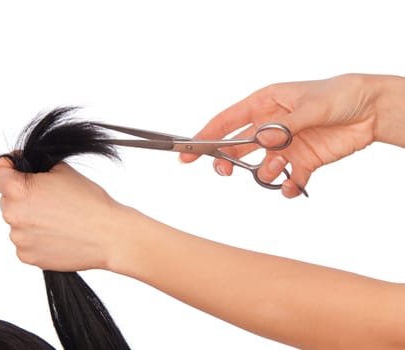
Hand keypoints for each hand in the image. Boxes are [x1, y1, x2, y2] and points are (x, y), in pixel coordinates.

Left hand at [0, 158, 124, 270]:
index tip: (29, 179)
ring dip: (30, 219)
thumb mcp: (60, 169)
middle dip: (25, 197)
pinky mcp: (26, 256)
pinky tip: (58, 234)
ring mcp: (18, 238)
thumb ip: (25, 164)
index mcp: (18, 189)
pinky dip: (36, 238)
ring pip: (16, 222)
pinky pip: (24, 242)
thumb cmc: (89, 201)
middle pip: (7, 200)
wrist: (108, 235)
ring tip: (59, 220)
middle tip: (53, 201)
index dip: (14, 174)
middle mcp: (13, 214)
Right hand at [180, 73, 380, 197]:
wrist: (372, 110)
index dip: (206, 135)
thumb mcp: (310, 106)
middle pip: (236, 148)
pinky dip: (286, 187)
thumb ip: (284, 127)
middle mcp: (270, 127)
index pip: (227, 121)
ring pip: (260, 167)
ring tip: (280, 166)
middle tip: (225, 171)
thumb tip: (261, 142)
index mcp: (265, 104)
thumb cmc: (339, 95)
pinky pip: (287, 181)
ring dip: (264, 172)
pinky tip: (291, 186)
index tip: (188, 151)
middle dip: (227, 161)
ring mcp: (285, 146)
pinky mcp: (303, 161)